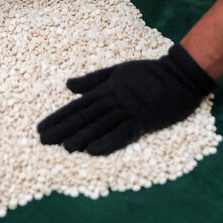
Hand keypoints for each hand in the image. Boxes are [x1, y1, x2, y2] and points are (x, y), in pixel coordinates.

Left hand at [38, 43, 214, 155]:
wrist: (180, 75)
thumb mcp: (118, 71)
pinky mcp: (144, 120)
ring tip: (64, 148)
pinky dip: (107, 141)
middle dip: (63, 129)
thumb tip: (68, 85)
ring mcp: (129, 110)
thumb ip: (93, 80)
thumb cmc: (149, 73)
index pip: (78, 106)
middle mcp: (114, 100)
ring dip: (82, 137)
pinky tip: (93, 150)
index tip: (41, 128)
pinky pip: (123, 133)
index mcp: (107, 89)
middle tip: (43, 141)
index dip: (59, 118)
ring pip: (100, 125)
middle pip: (85, 117)